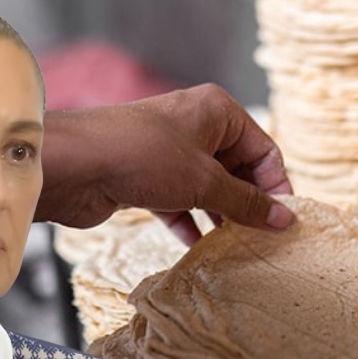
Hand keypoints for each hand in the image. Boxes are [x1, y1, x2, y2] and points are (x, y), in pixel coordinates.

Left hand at [35, 83, 293, 242]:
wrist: (73, 164)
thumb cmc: (142, 156)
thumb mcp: (204, 181)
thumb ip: (246, 201)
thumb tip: (284, 219)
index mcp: (217, 111)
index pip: (263, 148)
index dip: (276, 185)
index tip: (284, 221)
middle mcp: (195, 126)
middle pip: (237, 168)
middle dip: (249, 202)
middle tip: (264, 239)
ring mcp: (169, 152)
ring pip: (208, 187)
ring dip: (222, 215)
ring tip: (238, 247)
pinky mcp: (146, 177)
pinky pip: (180, 201)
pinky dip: (191, 221)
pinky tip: (200, 246)